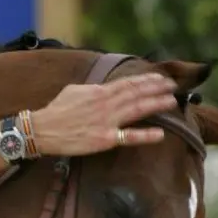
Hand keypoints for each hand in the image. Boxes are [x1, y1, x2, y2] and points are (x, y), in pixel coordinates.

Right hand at [30, 72, 177, 156]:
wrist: (43, 129)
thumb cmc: (57, 110)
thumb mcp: (73, 91)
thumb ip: (92, 89)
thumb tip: (105, 88)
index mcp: (98, 92)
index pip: (127, 83)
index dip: (146, 81)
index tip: (161, 78)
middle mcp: (105, 104)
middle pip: (135, 94)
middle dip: (156, 89)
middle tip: (173, 86)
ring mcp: (106, 122)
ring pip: (136, 110)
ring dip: (155, 105)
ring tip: (171, 102)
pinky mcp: (104, 139)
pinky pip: (128, 137)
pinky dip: (144, 136)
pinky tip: (160, 134)